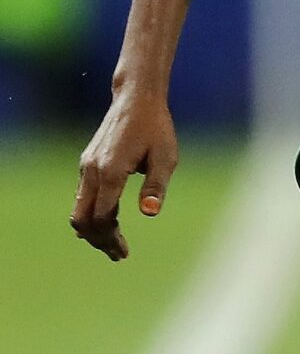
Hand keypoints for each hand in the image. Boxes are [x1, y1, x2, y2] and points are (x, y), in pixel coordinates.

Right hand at [70, 86, 179, 260]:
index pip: (102, 217)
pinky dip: (90, 214)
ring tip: (113, 244)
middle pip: (83, 218)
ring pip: (79, 208)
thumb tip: (150, 213)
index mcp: (110, 171)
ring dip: (93, 229)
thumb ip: (157, 185)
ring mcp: (86, 166)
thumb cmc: (156, 128)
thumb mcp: (166, 156)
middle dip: (98, 239)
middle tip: (118, 254)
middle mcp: (92, 170)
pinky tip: (104, 223)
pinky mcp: (88, 163)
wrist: (136, 99)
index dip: (110, 238)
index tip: (123, 252)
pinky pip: (82, 196)